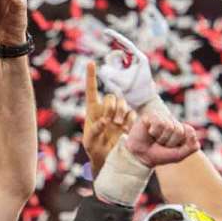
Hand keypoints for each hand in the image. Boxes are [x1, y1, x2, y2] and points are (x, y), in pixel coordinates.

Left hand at [82, 61, 135, 175]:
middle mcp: (106, 109)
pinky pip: (132, 114)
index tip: (91, 63)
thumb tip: (104, 121)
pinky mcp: (128, 121)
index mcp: (92, 111)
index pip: (91, 90)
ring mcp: (118, 115)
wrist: (107, 157)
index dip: (91, 77)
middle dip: (112, 107)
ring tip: (118, 125)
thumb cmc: (94, 148)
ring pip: (123, 103)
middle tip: (111, 121)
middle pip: (111, 97)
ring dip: (121, 113)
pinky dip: (129, 121)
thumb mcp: (89, 142)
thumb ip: (94, 131)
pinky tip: (125, 130)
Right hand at [96, 28, 157, 109]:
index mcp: (139, 58)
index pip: (126, 43)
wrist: (146, 103)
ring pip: (116, 62)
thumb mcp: (122, 84)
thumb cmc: (137, 93)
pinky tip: (119, 85)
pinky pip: (116, 68)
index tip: (105, 32)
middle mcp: (136, 59)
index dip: (115, 37)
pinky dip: (113, 74)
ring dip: (113, 71)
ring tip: (120, 84)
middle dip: (114, 62)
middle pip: (119, 53)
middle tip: (114, 74)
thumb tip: (101, 70)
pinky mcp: (128, 71)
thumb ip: (112, 76)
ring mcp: (132, 65)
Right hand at [123, 114, 198, 168]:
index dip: (181, 142)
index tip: (172, 148)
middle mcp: (172, 122)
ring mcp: (162, 118)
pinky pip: (159, 123)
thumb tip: (192, 131)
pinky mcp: (151, 116)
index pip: (190, 131)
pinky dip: (154, 132)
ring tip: (155, 140)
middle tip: (161, 144)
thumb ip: (192, 147)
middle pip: (179, 131)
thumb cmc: (159, 155)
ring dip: (161, 138)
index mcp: (181, 129)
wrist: (140, 156)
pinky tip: (150, 133)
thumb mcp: (179, 155)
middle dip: (170, 142)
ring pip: (169, 127)